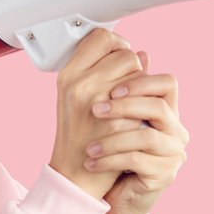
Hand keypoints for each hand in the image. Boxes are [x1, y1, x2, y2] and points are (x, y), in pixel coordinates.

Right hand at [48, 28, 151, 199]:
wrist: (75, 175)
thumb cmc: (77, 135)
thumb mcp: (79, 97)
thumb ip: (105, 72)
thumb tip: (143, 54)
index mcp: (69, 76)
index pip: (100, 38)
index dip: (115, 43)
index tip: (119, 55)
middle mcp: (82, 85)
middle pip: (125, 53)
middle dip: (132, 67)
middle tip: (126, 85)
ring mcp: (101, 103)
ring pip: (140, 74)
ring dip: (141, 85)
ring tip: (129, 102)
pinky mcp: (119, 122)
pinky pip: (145, 99)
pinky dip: (144, 106)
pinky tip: (135, 118)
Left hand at [83, 50, 188, 213]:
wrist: (115, 196)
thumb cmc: (115, 153)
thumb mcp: (115, 119)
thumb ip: (121, 91)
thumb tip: (125, 54)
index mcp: (168, 111)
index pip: (168, 83)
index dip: (141, 81)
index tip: (111, 88)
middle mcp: (177, 130)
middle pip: (158, 106)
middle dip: (124, 106)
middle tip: (95, 110)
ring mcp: (174, 153)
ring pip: (145, 136)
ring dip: (112, 138)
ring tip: (89, 146)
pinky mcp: (165, 175)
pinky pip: (137, 161)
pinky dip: (111, 160)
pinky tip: (93, 161)